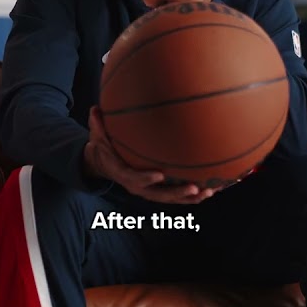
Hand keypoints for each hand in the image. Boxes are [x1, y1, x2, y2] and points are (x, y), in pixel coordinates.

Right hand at [84, 106, 216, 204]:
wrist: (105, 165)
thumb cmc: (104, 148)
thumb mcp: (97, 137)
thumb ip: (97, 125)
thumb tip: (94, 108)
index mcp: (124, 175)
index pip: (135, 179)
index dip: (147, 179)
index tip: (160, 175)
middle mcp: (138, 187)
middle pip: (159, 195)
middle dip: (177, 193)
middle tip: (194, 188)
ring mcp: (150, 190)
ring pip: (172, 198)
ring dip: (191, 197)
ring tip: (210, 191)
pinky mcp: (160, 190)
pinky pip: (178, 195)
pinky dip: (194, 194)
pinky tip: (212, 188)